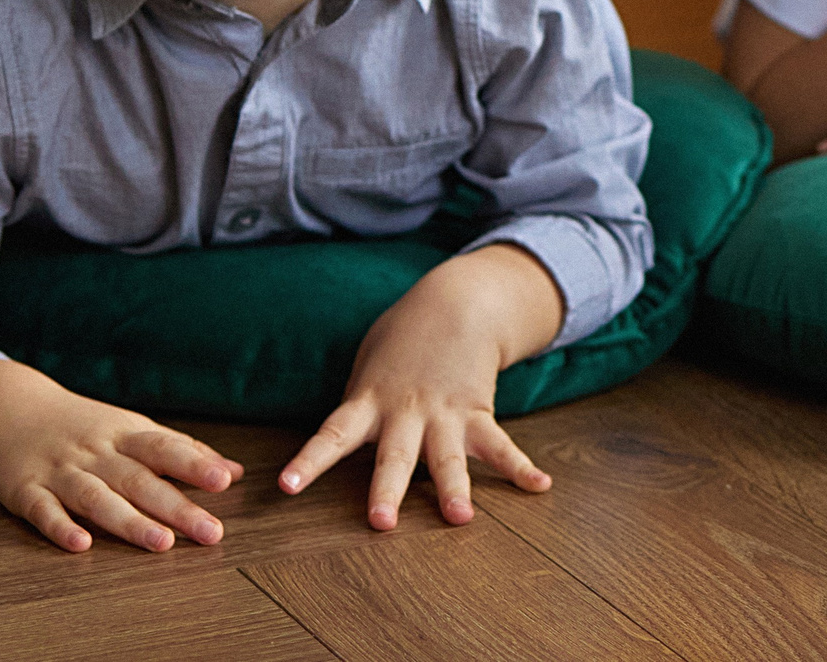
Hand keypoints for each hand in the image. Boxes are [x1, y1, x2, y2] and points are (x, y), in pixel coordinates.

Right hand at [0, 359, 240, 553]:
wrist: (8, 413)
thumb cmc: (83, 427)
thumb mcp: (133, 429)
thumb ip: (182, 451)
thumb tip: (236, 471)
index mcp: (125, 435)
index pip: (165, 448)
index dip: (195, 463)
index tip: (224, 481)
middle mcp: (96, 453)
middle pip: (139, 480)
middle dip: (177, 507)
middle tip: (210, 532)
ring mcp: (60, 472)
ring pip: (97, 497)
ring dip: (129, 521)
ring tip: (161, 544)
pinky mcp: (25, 491)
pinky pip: (43, 510)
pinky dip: (60, 527)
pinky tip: (80, 545)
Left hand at [279, 244, 564, 528]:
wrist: (457, 302)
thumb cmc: (402, 338)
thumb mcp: (368, 365)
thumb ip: (357, 406)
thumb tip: (343, 443)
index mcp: (369, 401)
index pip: (331, 435)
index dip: (308, 462)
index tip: (287, 487)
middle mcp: (406, 413)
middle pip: (395, 457)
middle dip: (388, 490)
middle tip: (381, 523)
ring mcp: (445, 414)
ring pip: (448, 457)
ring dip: (455, 488)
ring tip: (460, 518)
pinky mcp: (478, 413)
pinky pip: (500, 445)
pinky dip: (521, 468)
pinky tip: (540, 485)